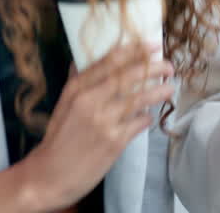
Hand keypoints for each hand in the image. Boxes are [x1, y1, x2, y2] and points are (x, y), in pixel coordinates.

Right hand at [21, 41, 172, 210]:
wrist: (49, 176)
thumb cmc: (58, 139)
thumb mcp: (64, 105)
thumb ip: (78, 81)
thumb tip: (86, 59)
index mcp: (77, 89)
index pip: (110, 62)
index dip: (134, 51)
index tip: (152, 44)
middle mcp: (90, 101)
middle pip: (128, 77)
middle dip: (153, 68)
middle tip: (169, 66)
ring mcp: (103, 122)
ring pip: (139, 99)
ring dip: (158, 91)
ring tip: (170, 88)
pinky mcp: (114, 142)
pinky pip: (139, 123)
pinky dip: (147, 118)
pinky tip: (150, 116)